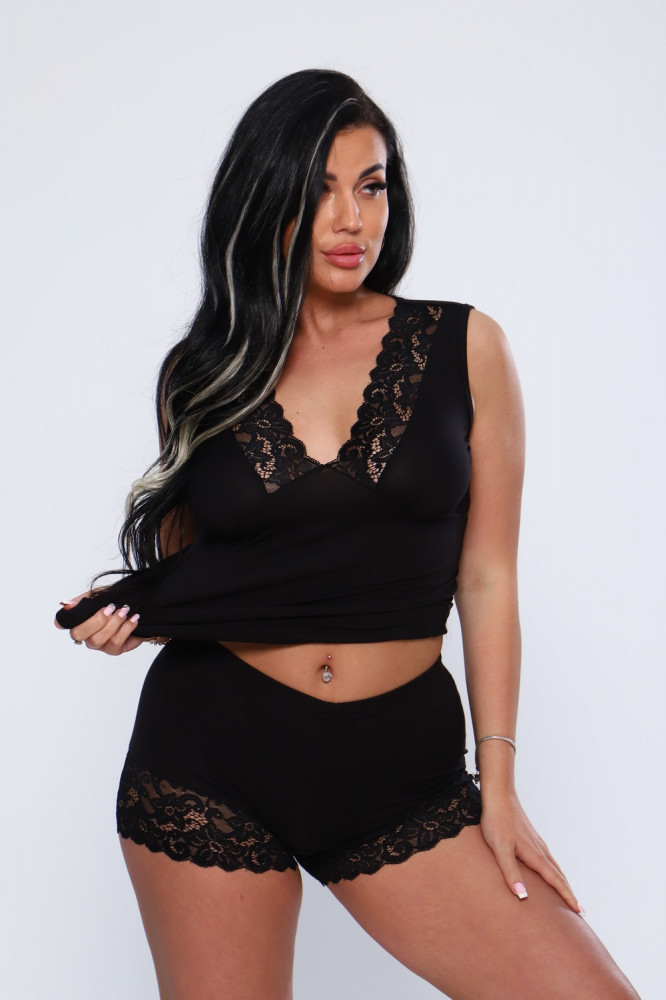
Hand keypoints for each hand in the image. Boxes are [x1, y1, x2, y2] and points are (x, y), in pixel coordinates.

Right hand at [54, 593, 142, 655]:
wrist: (140, 607)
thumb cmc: (117, 602)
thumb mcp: (101, 595)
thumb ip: (84, 600)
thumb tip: (67, 605)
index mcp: (79, 620)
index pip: (62, 622)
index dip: (63, 619)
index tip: (72, 608)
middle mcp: (85, 635)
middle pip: (78, 634)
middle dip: (96, 619)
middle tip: (111, 607)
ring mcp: (98, 644)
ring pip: (97, 639)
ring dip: (114, 622)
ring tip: (125, 610)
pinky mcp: (113, 650)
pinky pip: (115, 643)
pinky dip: (126, 628)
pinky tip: (133, 618)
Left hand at [480, 789, 581, 913]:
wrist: (498, 796)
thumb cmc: (497, 822)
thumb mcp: (500, 849)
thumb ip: (511, 872)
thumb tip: (523, 897)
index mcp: (535, 855)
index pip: (555, 880)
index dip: (567, 897)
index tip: (580, 912)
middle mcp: (540, 850)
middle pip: (559, 876)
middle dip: (569, 893)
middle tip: (581, 912)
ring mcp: (537, 843)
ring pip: (554, 867)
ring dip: (563, 883)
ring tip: (568, 896)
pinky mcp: (531, 839)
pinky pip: (548, 860)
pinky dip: (554, 872)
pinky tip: (549, 873)